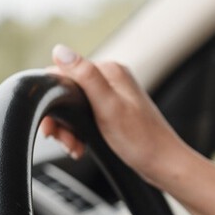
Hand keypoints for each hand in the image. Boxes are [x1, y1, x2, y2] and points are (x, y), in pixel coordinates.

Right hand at [41, 44, 192, 188]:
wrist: (164, 164)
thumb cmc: (141, 140)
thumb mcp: (108, 107)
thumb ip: (86, 77)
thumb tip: (60, 50)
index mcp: (110, 72)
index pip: (63, 73)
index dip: (51, 98)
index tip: (52, 125)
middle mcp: (111, 80)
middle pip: (66, 93)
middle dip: (60, 120)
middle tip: (64, 140)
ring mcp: (112, 97)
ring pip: (72, 109)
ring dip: (67, 130)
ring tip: (74, 147)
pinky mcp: (112, 113)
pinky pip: (83, 119)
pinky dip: (76, 134)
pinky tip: (80, 147)